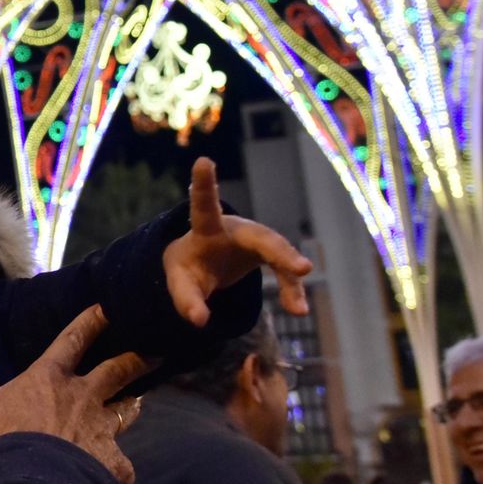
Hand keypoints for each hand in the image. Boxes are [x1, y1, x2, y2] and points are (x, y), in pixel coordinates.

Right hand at [0, 305, 143, 483]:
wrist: (27, 481)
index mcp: (50, 377)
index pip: (73, 339)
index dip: (91, 321)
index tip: (108, 308)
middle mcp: (83, 397)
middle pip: (117, 370)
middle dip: (136, 359)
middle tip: (153, 354)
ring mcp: (99, 429)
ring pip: (127, 411)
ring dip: (132, 405)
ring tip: (136, 404)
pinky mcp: (108, 462)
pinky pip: (122, 465)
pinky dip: (120, 469)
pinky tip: (120, 475)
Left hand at [163, 157, 313, 326]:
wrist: (205, 263)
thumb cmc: (189, 267)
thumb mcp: (181, 284)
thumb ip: (186, 301)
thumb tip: (200, 322)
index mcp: (207, 230)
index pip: (204, 207)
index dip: (204, 186)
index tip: (202, 162)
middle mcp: (237, 230)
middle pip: (261, 237)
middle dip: (279, 251)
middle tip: (301, 268)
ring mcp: (257, 241)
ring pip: (278, 254)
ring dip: (290, 278)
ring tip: (298, 307)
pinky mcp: (269, 255)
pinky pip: (284, 272)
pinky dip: (290, 290)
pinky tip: (296, 309)